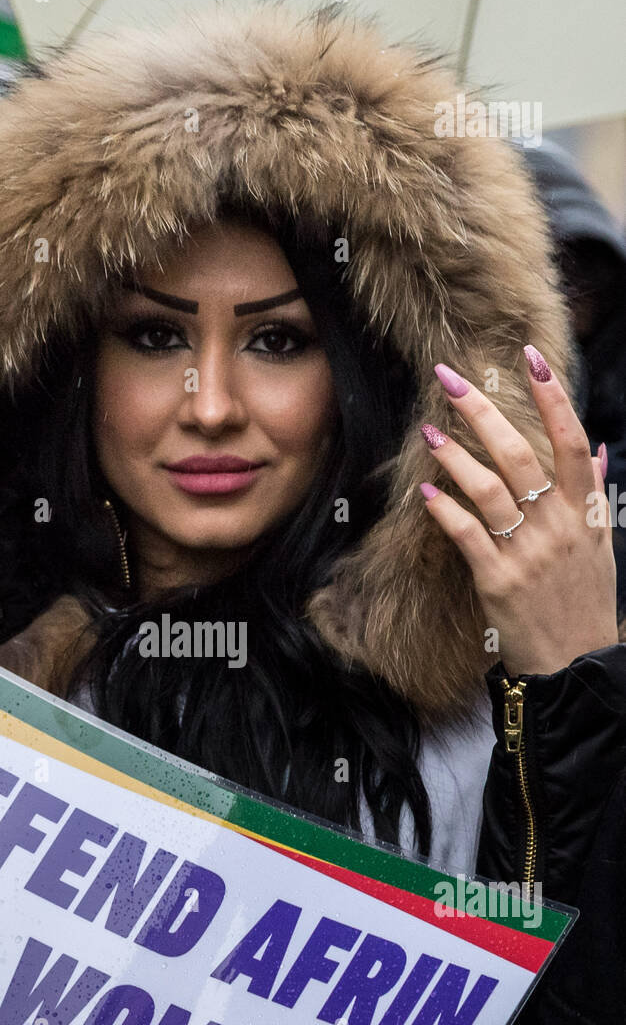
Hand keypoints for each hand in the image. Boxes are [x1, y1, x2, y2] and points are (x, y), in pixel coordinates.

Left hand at [419, 347, 617, 676]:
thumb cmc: (584, 603)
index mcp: (584, 512)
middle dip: (483, 411)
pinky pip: (467, 536)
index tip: (528, 358)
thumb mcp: (600, 548)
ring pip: (489, 490)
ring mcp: (529, 553)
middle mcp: (558, 526)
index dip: (552, 396)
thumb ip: (594, 495)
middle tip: (450, 378)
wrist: (576, 666)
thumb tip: (596, 450)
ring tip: (429, 432)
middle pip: (520, 453)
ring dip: (455, 456)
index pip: (571, 440)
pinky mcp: (498, 582)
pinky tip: (425, 493)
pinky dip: (445, 511)